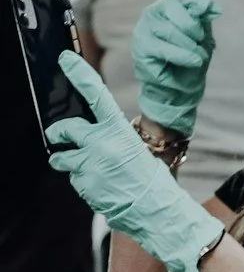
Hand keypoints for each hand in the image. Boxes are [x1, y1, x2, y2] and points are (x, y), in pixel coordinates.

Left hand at [45, 54, 226, 271]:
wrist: (158, 212)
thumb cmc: (152, 182)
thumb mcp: (137, 152)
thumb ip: (113, 141)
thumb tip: (93, 137)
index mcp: (119, 132)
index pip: (96, 96)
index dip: (80, 75)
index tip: (65, 59)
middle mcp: (101, 144)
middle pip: (65, 129)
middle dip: (58, 134)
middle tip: (58, 137)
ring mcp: (89, 165)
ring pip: (62, 158)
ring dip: (66, 161)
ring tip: (86, 170)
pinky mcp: (83, 184)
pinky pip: (73, 178)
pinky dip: (82, 181)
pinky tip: (100, 188)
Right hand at [130, 0, 218, 135]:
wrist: (182, 87)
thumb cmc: (192, 57)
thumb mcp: (204, 36)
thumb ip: (205, 20)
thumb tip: (214, 8)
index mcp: (169, 7)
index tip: (212, 10)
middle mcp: (153, 14)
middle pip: (172, 8)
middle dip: (192, 26)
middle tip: (200, 40)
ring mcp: (143, 31)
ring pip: (168, 29)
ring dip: (189, 45)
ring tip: (197, 58)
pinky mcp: (141, 50)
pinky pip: (162, 49)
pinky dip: (181, 56)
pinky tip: (192, 62)